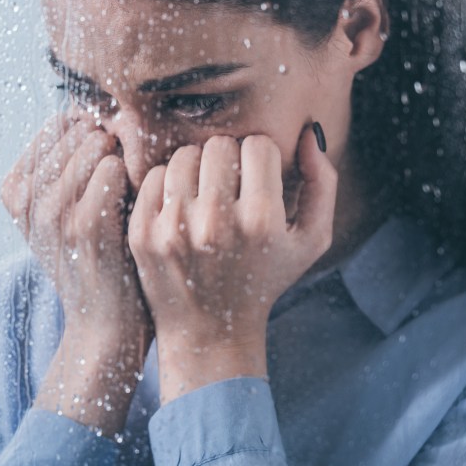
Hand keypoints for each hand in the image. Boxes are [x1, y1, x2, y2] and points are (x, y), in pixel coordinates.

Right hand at [1, 114, 150, 431]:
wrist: (105, 326)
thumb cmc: (100, 260)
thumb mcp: (70, 212)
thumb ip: (75, 164)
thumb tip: (100, 111)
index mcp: (14, 191)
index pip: (57, 125)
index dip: (94, 128)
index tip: (117, 150)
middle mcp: (25, 200)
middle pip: (74, 129)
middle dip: (109, 134)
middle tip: (135, 161)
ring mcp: (51, 214)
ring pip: (92, 144)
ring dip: (123, 154)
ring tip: (138, 180)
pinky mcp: (84, 228)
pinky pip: (111, 170)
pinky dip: (134, 176)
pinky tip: (142, 195)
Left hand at [127, 126, 336, 402]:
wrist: (211, 332)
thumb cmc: (266, 279)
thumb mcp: (311, 241)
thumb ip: (323, 183)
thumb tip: (307, 133)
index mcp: (261, 221)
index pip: (258, 145)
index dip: (261, 157)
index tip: (258, 179)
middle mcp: (216, 223)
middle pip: (219, 145)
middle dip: (228, 159)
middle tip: (231, 186)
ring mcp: (174, 228)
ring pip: (184, 155)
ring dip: (196, 168)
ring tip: (205, 194)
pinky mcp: (142, 234)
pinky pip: (153, 177)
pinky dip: (168, 185)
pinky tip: (181, 208)